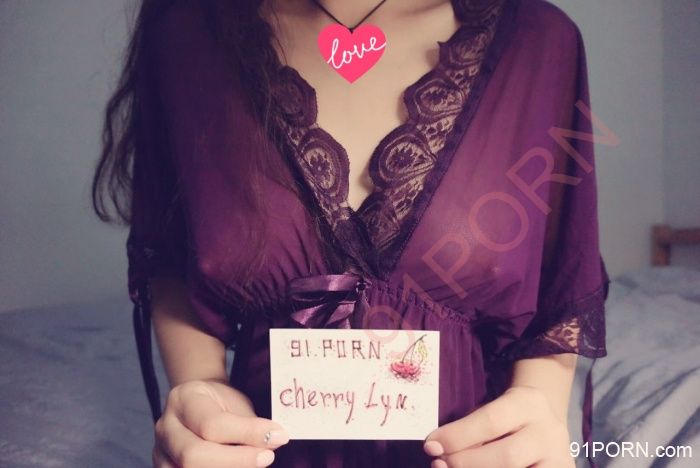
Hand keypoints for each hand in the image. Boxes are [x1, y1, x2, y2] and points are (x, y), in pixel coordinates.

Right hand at [153, 379, 288, 467]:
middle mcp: (165, 427)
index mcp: (183, 399)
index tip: (279, 436)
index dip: (248, 434)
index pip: (212, 424)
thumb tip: (276, 440)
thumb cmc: (220, 403)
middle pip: (193, 455)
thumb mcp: (235, 403)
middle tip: (267, 457)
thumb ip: (250, 424)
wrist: (196, 403)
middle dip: (237, 461)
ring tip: (254, 463)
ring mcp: (160, 452)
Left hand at [423, 385, 573, 467]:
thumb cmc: (508, 417)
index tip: (430, 445)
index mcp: (527, 403)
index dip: (457, 436)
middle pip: (506, 456)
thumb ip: (471, 427)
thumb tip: (438, 448)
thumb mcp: (494, 409)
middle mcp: (549, 432)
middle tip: (439, 464)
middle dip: (466, 463)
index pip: (491, 421)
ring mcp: (559, 460)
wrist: (547, 422)